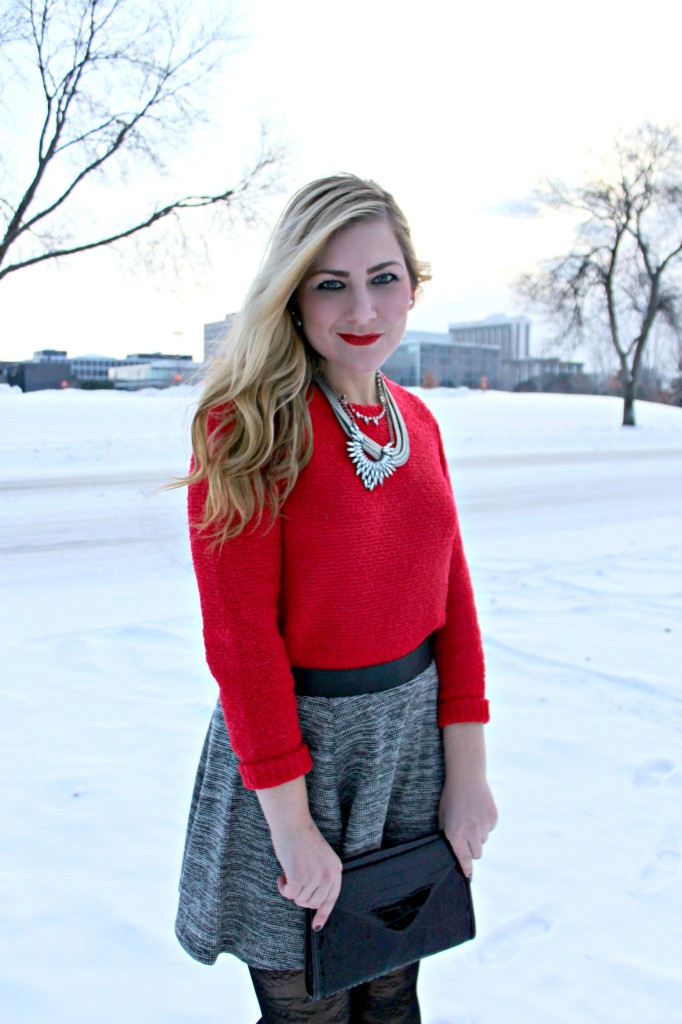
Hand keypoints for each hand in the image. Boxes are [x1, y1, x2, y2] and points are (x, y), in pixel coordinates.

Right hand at [256, 777, 341, 929]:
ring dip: (291, 889)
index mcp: (336, 869)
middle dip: (301, 896)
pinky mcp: (300, 877)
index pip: (332, 898)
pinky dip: (283, 887)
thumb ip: (320, 877)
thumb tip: (312, 902)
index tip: (317, 926)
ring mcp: (315, 877)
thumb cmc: (302, 836)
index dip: (324, 913)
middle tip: (293, 881)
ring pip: (300, 899)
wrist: (292, 822)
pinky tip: (282, 874)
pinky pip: (289, 894)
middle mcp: (329, 875)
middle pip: (313, 902)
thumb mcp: (319, 858)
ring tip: (289, 871)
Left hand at [439, 774, 497, 878]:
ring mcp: (484, 826)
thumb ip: (447, 832)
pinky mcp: (493, 818)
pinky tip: (478, 811)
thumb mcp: (443, 815)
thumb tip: (452, 845)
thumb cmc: (450, 796)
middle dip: (472, 849)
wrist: (467, 777)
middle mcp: (471, 833)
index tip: (468, 875)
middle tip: (466, 837)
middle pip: (476, 854)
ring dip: (478, 836)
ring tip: (471, 818)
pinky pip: (490, 828)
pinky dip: (485, 824)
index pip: (464, 858)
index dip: (466, 869)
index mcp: (456, 833)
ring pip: (484, 840)